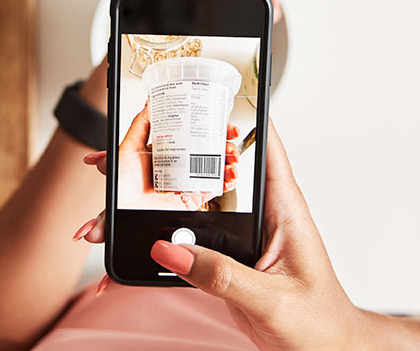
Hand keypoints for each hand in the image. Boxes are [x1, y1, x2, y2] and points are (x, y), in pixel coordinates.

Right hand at [78, 123, 362, 350]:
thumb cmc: (320, 324)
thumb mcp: (273, 300)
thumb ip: (224, 277)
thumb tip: (172, 251)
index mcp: (282, 206)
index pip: (259, 144)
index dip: (227, 114)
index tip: (189, 95)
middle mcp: (256, 214)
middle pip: (202, 173)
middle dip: (154, 165)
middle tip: (110, 162)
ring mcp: (236, 237)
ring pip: (183, 210)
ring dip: (141, 210)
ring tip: (99, 216)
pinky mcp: (222, 262)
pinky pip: (180, 249)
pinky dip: (148, 251)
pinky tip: (119, 258)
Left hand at [115, 103, 239, 211]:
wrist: (123, 212)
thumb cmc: (122, 186)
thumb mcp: (127, 148)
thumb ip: (140, 125)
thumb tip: (150, 103)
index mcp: (166, 153)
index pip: (192, 136)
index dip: (209, 129)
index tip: (222, 125)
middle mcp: (178, 167)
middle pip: (208, 151)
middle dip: (225, 144)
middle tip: (231, 140)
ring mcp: (186, 182)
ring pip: (215, 169)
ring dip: (229, 162)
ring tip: (232, 158)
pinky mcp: (191, 198)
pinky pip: (214, 189)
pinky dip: (227, 182)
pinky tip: (230, 175)